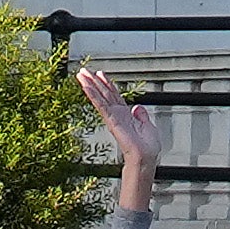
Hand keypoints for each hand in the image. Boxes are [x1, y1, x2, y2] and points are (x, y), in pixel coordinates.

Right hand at [89, 71, 161, 191]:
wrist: (145, 157)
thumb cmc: (147, 148)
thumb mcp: (148, 126)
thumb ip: (142, 116)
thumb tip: (138, 107)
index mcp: (126, 115)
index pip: (114, 96)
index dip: (107, 84)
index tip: (100, 75)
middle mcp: (117, 114)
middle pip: (104, 93)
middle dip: (94, 81)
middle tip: (84, 71)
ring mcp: (113, 117)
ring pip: (99, 97)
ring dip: (90, 85)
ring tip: (81, 75)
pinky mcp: (111, 120)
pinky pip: (101, 105)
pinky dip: (93, 95)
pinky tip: (86, 87)